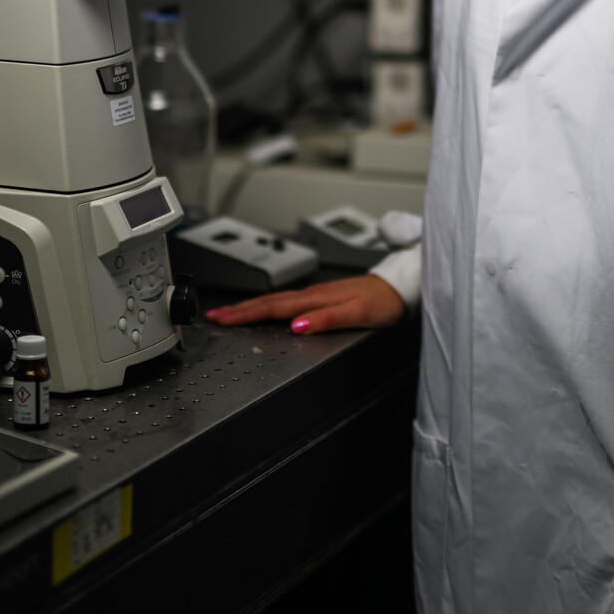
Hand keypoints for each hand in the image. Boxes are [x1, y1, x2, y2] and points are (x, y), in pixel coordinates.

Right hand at [206, 274, 406, 336]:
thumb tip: (297, 326)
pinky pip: (287, 302)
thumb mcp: (358, 314)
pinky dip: (270, 307)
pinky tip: (266, 312)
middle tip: (213, 317)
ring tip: (230, 314)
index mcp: (316, 298)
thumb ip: (327, 319)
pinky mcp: (321, 298)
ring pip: (276, 301)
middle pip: (268, 302)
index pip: (274, 308)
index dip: (246, 315)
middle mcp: (312, 294)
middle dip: (239, 310)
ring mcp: (315, 295)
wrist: (400, 288)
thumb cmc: (383, 301)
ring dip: (251, 308)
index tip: (223, 320)